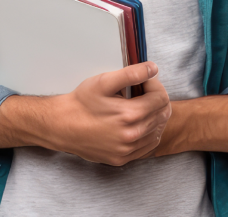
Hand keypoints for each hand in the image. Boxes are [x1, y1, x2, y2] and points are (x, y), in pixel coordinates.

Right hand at [49, 62, 171, 166]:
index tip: (145, 81)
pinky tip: (138, 122)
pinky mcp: (123, 159)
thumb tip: (153, 69)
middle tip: (143, 91)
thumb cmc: (82, 103)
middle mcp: (132, 136)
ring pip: (158, 130)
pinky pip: (148, 146)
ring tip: (140, 105)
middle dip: (157, 98)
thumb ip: (131, 73)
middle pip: (163, 114)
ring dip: (154, 115)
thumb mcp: (104, 81)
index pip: (161, 98)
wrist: (63, 125)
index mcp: (130, 115)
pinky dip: (149, 132)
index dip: (155, 85)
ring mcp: (128, 150)